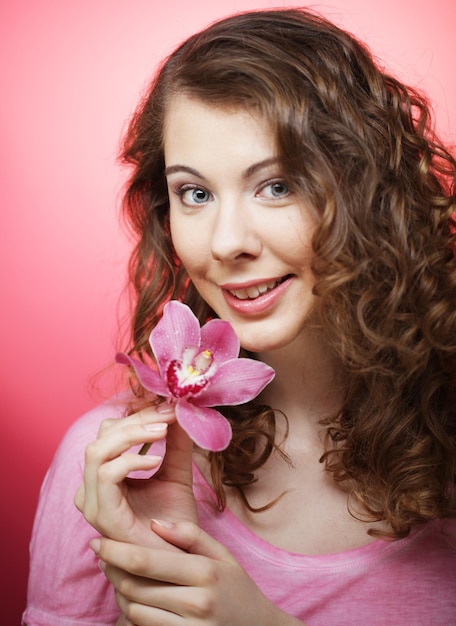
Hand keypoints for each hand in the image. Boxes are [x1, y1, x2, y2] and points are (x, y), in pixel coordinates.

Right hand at [74, 405, 197, 548]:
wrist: (179, 561)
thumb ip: (176, 445)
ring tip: (163, 430)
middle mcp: (93, 488)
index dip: (138, 415)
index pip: (110, 432)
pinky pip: (106, 475)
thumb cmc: (173, 523)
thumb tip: (179, 412)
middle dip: (136, 420)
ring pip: (97, 451)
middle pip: (102, 436)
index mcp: (106, 476)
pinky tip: (156, 460)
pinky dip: (131, 460)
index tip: (169, 407)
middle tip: (168, 414)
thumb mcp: (176, 474)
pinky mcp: (103, 516)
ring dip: (132, 434)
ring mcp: (94, 503)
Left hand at [91, 520, 303, 625]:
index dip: (114, 550)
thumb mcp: (222, 555)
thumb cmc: (237, 589)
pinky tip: (135, 600)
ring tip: (121, 578)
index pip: (145, 560)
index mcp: (204, 571)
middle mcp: (196, 602)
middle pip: (133, 586)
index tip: (96, 541)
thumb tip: (154, 522)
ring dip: (120, 594)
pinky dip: (132, 614)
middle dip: (112, 570)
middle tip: (104, 557)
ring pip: (133, 610)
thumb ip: (189, 535)